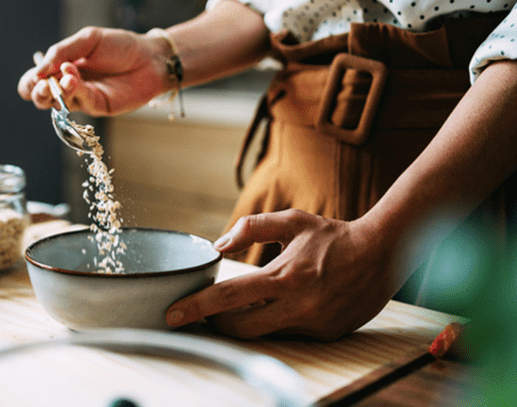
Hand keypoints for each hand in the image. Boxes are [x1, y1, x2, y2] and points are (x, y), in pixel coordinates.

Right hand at [17, 26, 168, 116]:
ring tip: (66, 78)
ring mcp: (83, 98)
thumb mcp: (87, 40)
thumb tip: (38, 70)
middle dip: (37, 92)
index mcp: (62, 68)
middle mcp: (69, 85)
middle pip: (40, 98)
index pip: (35, 81)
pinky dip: (74, 91)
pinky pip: (79, 102)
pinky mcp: (98, 107)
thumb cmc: (120, 46)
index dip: (30, 81)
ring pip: (57, 104)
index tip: (36, 75)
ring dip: (56, 91)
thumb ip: (62, 51)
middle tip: (44, 83)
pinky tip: (75, 78)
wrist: (149, 56)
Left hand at [165, 209, 397, 340]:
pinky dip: (273, 322)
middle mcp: (297, 306)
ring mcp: (313, 324)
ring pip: (264, 333)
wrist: (384, 253)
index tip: (171, 314)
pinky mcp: (326, 335)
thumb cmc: (333, 235)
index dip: (196, 307)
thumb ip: (252, 228)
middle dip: (215, 324)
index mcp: (284, 276)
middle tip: (201, 313)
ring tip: (232, 307)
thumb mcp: (292, 221)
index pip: (228, 297)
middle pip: (240, 328)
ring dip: (244, 323)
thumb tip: (219, 245)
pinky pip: (288, 334)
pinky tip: (272, 307)